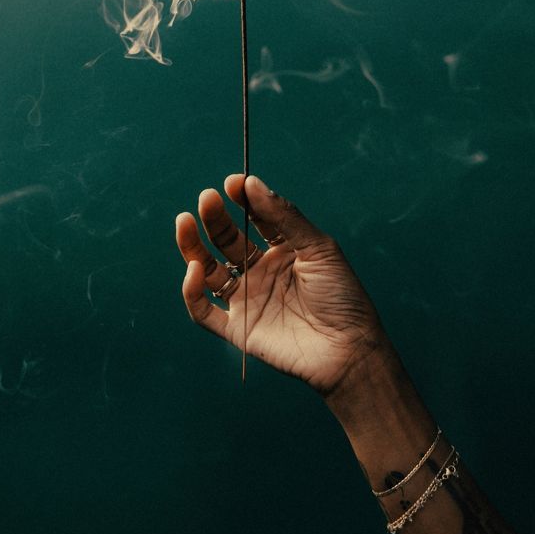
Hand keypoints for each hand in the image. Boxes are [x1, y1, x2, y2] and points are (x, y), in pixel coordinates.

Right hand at [176, 174, 387, 395]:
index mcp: (283, 251)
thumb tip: (252, 183)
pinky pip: (204, 311)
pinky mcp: (238, 329)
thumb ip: (284, 217)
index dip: (242, 201)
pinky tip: (195, 269)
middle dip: (215, 218)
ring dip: (192, 246)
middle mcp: (261, 272)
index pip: (254, 219)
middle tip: (206, 198)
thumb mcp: (318, 248)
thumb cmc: (342, 296)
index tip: (233, 183)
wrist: (350, 350)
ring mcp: (247, 300)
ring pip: (208, 270)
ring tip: (184, 221)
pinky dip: (192, 291)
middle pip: (227, 240)